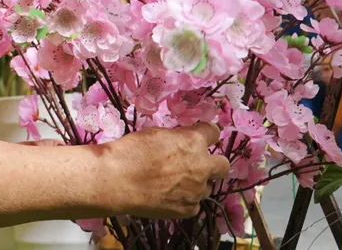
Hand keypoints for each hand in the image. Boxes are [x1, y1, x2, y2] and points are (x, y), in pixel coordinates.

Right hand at [101, 123, 229, 218]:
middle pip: (223, 165)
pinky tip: (167, 196)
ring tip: (176, 183)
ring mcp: (197, 191)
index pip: (213, 132)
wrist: (118, 181)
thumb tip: (181, 143)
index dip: (205, 133)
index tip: (198, 136)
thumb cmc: (131, 152)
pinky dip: (184, 199)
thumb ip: (176, 139)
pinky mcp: (189, 210)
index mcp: (193, 142)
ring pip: (209, 187)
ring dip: (198, 183)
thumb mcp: (155, 134)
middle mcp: (202, 166)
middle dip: (213, 163)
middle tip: (196, 163)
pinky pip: (194, 203)